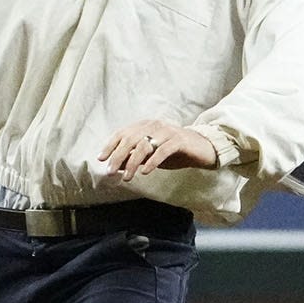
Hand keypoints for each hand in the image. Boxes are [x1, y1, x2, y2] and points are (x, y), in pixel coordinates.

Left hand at [96, 120, 218, 181]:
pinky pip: (162, 150)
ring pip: (145, 145)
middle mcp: (155, 125)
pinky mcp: (179, 140)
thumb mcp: (151, 155)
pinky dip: (152, 161)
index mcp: (146, 125)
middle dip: (118, 156)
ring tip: (127, 177)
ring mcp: (167, 131)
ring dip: (133, 163)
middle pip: (130, 139)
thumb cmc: (175, 152)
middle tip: (110, 172)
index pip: (123, 133)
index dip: (110, 145)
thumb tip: (115, 166)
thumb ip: (135, 157)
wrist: (203, 149)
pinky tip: (145, 172)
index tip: (101, 159)